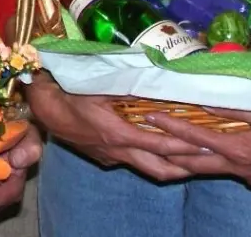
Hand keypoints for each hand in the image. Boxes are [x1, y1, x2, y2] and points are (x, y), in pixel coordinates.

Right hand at [25, 76, 203, 181]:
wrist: (42, 108)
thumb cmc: (69, 92)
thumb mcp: (98, 84)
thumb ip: (128, 85)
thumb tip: (155, 78)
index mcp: (119, 134)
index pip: (161, 146)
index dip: (186, 147)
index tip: (208, 145)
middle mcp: (118, 152)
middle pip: (160, 170)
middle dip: (186, 168)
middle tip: (208, 159)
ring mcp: (110, 158)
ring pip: (147, 170)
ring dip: (170, 167)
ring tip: (191, 159)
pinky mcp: (103, 158)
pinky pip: (131, 163)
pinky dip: (149, 159)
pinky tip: (155, 150)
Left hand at [147, 108, 250, 187]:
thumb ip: (234, 111)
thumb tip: (204, 102)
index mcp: (237, 150)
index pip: (194, 137)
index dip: (170, 127)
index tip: (149, 117)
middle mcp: (237, 167)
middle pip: (194, 163)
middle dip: (169, 152)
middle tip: (148, 141)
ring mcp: (247, 177)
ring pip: (209, 169)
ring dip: (188, 160)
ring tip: (168, 150)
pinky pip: (228, 171)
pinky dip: (213, 163)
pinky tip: (211, 155)